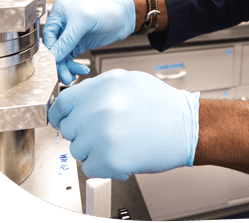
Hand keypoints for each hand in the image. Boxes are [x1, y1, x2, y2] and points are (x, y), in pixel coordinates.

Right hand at [42, 0, 135, 83]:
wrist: (125, 15)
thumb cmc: (107, 9)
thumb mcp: (84, 22)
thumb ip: (67, 40)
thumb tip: (53, 56)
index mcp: (59, 13)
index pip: (48, 36)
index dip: (51, 52)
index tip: (54, 65)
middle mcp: (63, 24)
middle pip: (54, 48)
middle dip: (58, 63)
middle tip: (65, 76)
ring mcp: (71, 35)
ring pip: (61, 56)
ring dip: (66, 68)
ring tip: (72, 77)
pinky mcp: (79, 44)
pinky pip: (70, 58)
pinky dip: (73, 66)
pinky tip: (80, 70)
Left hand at [48, 69, 199, 179]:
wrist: (187, 127)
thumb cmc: (162, 106)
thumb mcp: (129, 81)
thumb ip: (99, 89)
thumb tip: (75, 101)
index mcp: (104, 85)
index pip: (63, 102)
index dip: (61, 115)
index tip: (64, 121)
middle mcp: (100, 107)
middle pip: (70, 128)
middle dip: (84, 132)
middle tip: (107, 131)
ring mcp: (103, 134)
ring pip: (78, 150)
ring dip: (94, 150)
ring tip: (119, 141)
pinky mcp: (110, 158)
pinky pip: (90, 167)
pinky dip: (104, 165)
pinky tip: (122, 153)